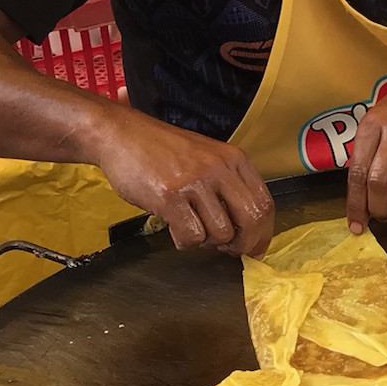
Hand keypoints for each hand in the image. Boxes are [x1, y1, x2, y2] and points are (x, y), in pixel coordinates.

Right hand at [88, 107, 273, 255]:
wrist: (121, 134)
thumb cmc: (161, 150)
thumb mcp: (206, 157)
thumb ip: (228, 185)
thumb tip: (246, 228)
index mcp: (233, 159)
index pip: (265, 203)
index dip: (263, 233)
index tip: (254, 248)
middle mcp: (219, 168)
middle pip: (251, 221)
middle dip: (243, 245)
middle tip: (228, 251)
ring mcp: (195, 181)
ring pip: (221, 233)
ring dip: (207, 242)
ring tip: (191, 228)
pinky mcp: (170, 196)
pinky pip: (192, 236)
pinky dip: (184, 242)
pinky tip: (174, 228)